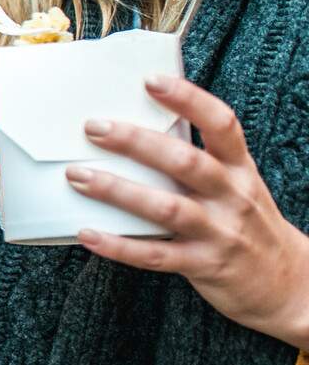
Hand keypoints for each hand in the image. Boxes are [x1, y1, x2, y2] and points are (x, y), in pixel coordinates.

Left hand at [69, 73, 308, 348]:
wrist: (289, 283)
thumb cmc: (247, 222)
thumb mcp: (237, 184)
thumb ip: (200, 159)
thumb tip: (137, 127)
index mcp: (240, 169)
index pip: (221, 124)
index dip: (188, 99)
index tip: (150, 80)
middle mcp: (232, 196)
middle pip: (186, 162)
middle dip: (137, 143)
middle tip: (93, 128)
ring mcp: (219, 232)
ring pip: (167, 208)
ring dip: (118, 191)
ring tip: (78, 177)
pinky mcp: (204, 266)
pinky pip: (155, 256)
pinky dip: (118, 246)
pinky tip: (87, 234)